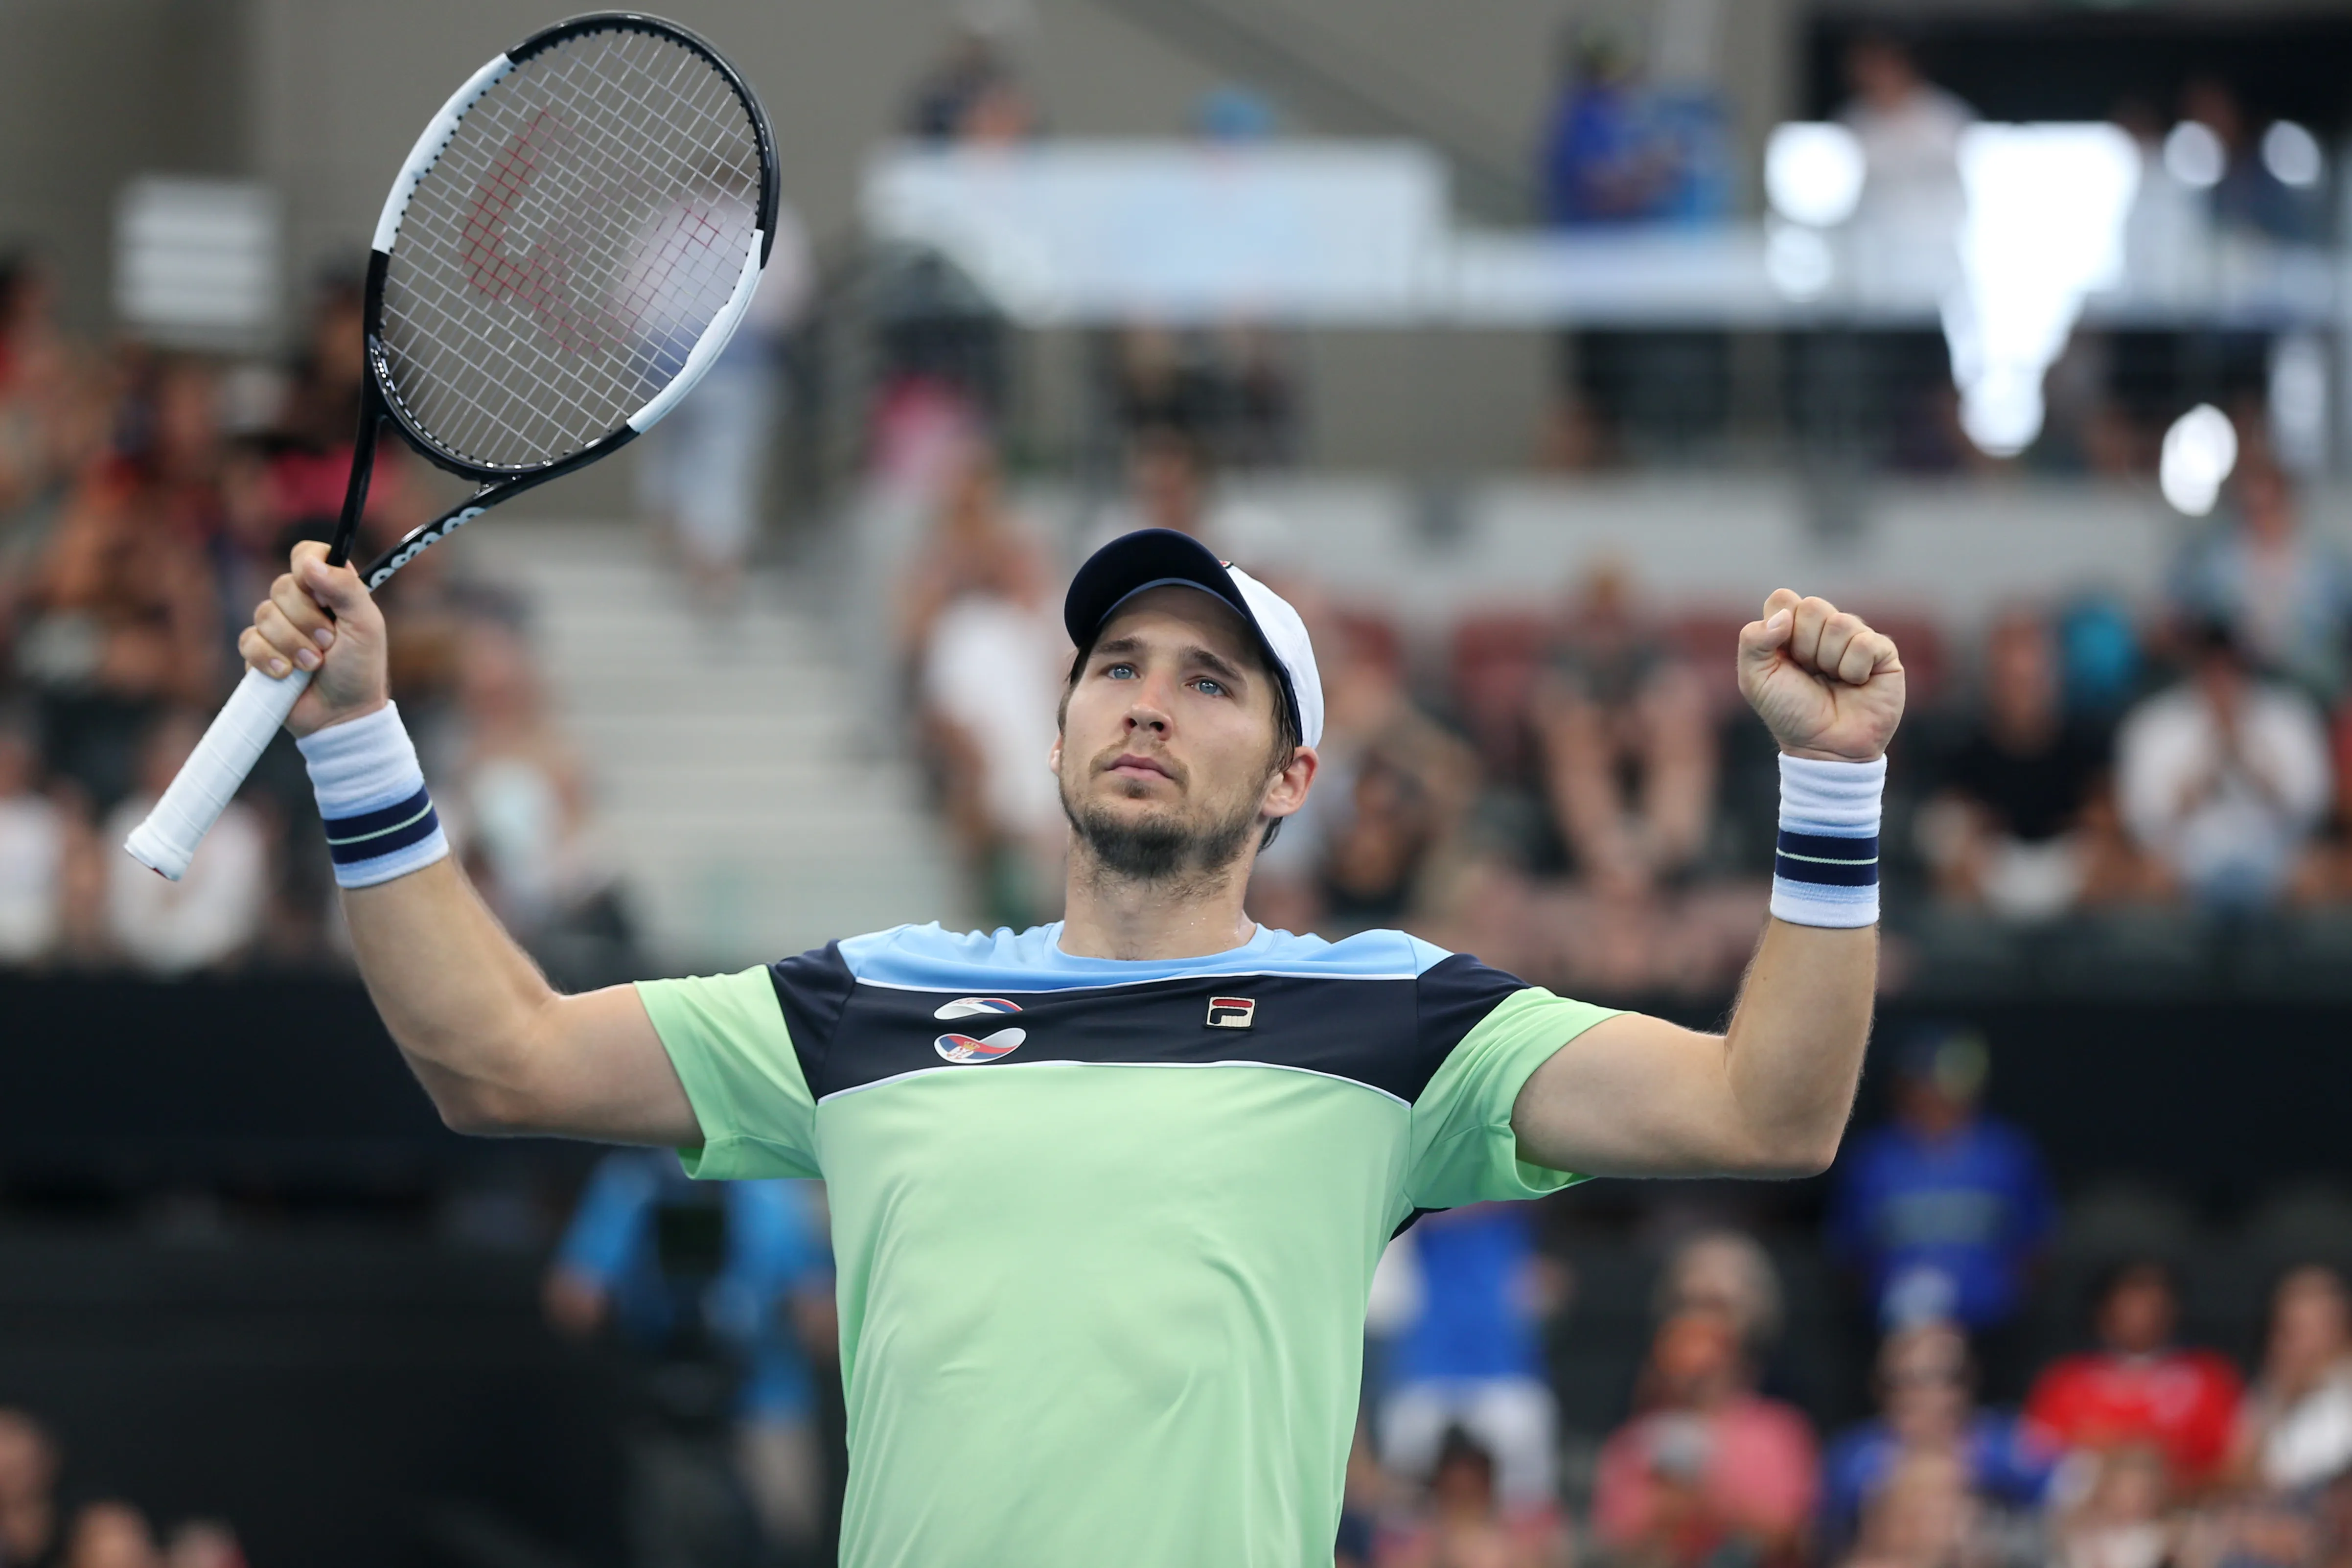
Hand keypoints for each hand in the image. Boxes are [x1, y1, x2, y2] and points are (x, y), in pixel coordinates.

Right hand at [237, 540, 389, 736]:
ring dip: (291, 643)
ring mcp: (277, 628)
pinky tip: (287, 674)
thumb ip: (346, 589)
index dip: (307, 565)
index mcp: (329, 591)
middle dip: (306, 620)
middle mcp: (301, 604)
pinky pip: (248, 642)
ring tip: (313, 665)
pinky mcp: (259, 652)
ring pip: (264, 615)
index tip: (319, 590)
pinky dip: (269, 658)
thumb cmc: (360, 670)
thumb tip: (312, 562)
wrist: (342, 715)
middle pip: (282, 587)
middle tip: (328, 644)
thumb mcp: (366, 626)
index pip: (307, 555)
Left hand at [1737, 589, 1904, 761]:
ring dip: (1829, 661)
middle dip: (1804, 646)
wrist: (1824, 747)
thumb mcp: (1755, 679)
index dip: (1780, 627)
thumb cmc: (1789, 713)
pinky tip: (1855, 683)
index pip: (1783, 598)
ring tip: (1832, 681)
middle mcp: (1824, 629)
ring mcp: (1854, 638)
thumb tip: (1785, 616)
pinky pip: (1865, 642)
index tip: (1782, 658)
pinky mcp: (1883, 652)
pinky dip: (1854, 669)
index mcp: (1791, 629)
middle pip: (1812, 606)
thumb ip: (1753, 640)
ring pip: (1840, 623)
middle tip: (1809, 672)